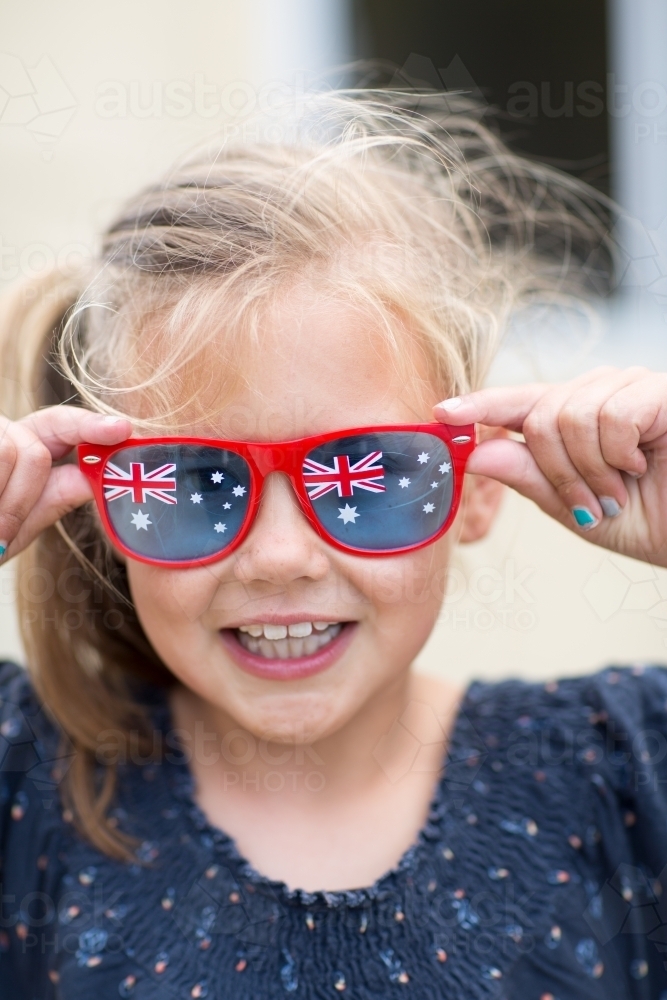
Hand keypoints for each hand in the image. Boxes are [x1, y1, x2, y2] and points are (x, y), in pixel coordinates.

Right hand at [0, 406, 131, 562]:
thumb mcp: (14, 527)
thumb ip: (49, 501)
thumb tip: (93, 479)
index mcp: (18, 445)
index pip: (60, 426)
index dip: (91, 425)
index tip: (123, 429)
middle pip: (33, 449)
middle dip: (21, 499)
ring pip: (10, 453)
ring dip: (0, 506)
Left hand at [434, 366, 666, 567]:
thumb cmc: (652, 521)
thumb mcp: (577, 511)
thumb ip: (530, 480)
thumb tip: (476, 454)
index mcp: (574, 418)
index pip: (517, 405)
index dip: (479, 406)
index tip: (441, 413)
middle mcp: (598, 392)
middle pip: (537, 417)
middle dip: (558, 474)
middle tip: (591, 504)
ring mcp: (629, 385)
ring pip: (568, 416)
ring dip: (591, 470)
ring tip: (623, 489)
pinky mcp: (658, 390)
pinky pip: (611, 416)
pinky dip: (620, 453)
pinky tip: (645, 465)